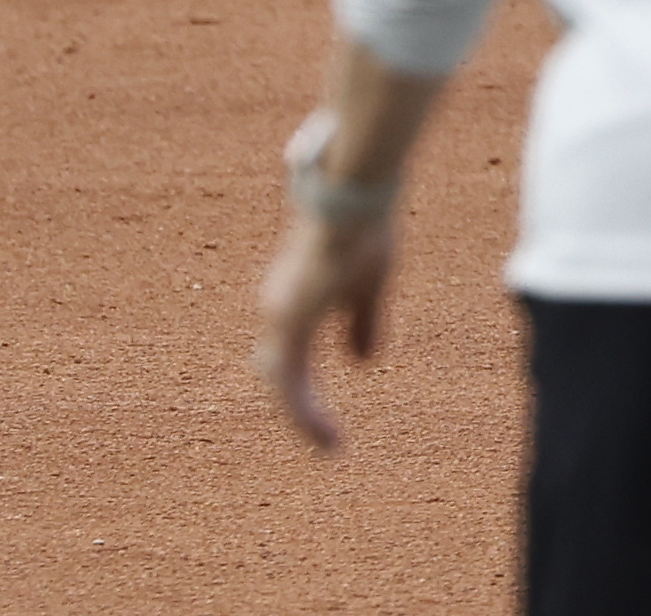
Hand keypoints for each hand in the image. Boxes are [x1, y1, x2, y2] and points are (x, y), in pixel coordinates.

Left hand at [251, 206, 395, 451]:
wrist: (352, 203)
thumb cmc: (362, 231)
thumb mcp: (370, 284)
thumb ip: (362, 322)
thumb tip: (363, 363)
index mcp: (296, 299)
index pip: (291, 354)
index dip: (304, 385)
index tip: (327, 412)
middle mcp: (280, 311)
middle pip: (281, 373)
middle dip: (300, 408)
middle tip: (327, 438)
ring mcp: (281, 319)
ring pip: (285, 385)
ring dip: (306, 419)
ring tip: (332, 447)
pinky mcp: (289, 327)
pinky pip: (292, 386)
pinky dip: (307, 414)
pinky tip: (327, 435)